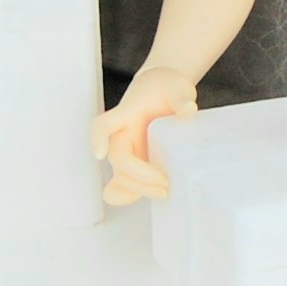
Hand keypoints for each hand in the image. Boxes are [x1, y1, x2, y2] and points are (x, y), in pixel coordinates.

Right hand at [91, 66, 198, 204]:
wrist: (163, 90)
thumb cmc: (165, 88)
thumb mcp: (176, 87)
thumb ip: (181, 98)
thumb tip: (188, 110)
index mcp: (126, 114)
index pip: (104, 124)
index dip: (98, 138)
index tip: (100, 153)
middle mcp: (122, 135)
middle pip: (119, 160)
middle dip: (139, 176)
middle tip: (165, 183)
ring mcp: (129, 151)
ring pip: (121, 176)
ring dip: (139, 188)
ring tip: (166, 192)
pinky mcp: (138, 162)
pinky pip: (126, 184)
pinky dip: (132, 194)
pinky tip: (150, 198)